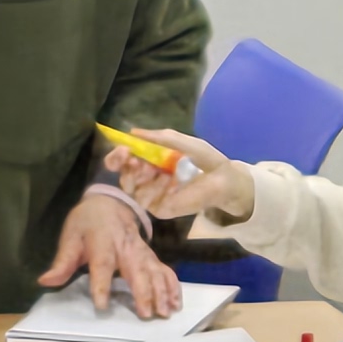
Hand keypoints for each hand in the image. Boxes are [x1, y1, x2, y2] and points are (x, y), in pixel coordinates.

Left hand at [41, 188, 180, 319]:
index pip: (102, 265)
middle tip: (146, 314)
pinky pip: (165, 271)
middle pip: (136, 271)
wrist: (111, 202)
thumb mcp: (70, 237)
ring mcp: (142, 252)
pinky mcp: (151, 257)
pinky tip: (176, 303)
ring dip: (162, 292)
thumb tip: (45, 281)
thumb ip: (62, 263)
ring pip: (155, 272)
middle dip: (143, 292)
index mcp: (102, 242)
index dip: (102, 285)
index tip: (102, 305)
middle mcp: (126, 248)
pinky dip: (172, 286)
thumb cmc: (87, 223)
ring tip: (164, 312)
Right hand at [107, 127, 254, 227]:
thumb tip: (133, 132)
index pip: (123, 160)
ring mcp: (152, 196)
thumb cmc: (205, 160)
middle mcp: (147, 179)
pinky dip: (154, 190)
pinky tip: (169, 182)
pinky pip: (146, 201)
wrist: (224, 179)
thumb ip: (159, 138)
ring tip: (157, 170)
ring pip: (130, 189)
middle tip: (133, 158)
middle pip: (123, 175)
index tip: (123, 149)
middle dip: (125, 165)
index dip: (118, 155)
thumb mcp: (181, 142)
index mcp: (149, 161)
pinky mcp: (160, 209)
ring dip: (140, 177)